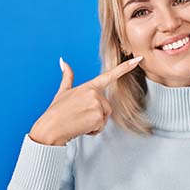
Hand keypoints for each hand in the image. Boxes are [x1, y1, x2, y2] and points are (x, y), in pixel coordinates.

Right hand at [29, 56, 143, 145]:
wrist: (51, 128)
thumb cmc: (56, 111)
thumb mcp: (62, 91)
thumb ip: (67, 76)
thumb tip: (63, 61)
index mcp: (89, 86)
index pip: (110, 75)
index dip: (125, 67)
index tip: (139, 59)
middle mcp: (95, 94)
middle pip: (107, 107)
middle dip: (96, 115)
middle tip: (80, 116)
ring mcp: (97, 105)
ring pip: (105, 117)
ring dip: (94, 123)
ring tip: (79, 121)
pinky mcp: (98, 117)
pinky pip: (101, 126)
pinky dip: (93, 130)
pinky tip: (81, 127)